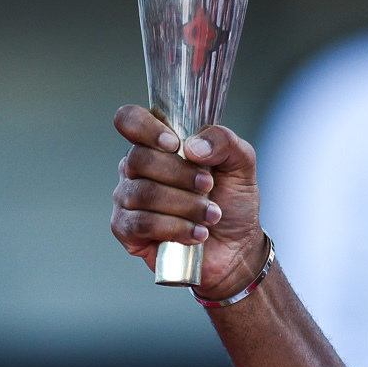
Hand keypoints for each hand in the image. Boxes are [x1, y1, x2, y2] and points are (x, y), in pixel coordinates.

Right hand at [111, 104, 266, 298]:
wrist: (236, 246)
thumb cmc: (232, 200)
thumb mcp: (241, 162)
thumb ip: (224, 141)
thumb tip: (193, 147)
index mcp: (158, 142)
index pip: (130, 120)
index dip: (145, 128)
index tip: (174, 144)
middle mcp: (137, 168)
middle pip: (139, 159)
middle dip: (180, 175)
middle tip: (208, 187)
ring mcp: (128, 199)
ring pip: (142, 193)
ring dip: (184, 205)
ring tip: (211, 215)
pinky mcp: (127, 230)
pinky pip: (139, 224)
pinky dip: (173, 228)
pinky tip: (196, 233)